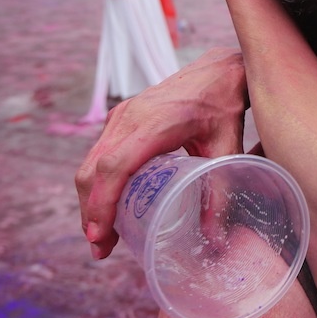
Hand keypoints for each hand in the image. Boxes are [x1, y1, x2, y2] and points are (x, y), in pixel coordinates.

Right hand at [76, 47, 250, 259]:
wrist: (218, 70)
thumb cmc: (223, 106)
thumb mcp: (226, 149)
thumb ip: (220, 194)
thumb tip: (214, 239)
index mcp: (156, 123)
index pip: (115, 166)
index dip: (102, 202)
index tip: (99, 235)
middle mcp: (130, 117)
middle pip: (94, 169)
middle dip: (90, 211)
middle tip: (100, 248)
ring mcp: (121, 116)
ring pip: (90, 163)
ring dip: (90, 200)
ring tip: (101, 237)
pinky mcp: (120, 118)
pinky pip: (98, 153)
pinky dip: (96, 183)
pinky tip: (107, 206)